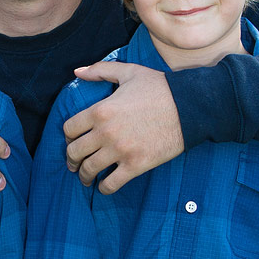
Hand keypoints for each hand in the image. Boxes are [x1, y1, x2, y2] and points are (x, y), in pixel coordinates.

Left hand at [63, 62, 183, 192]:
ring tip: (86, 178)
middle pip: (74, 152)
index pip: (69, 129)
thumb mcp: (129, 71)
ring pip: (89, 170)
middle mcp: (106, 132)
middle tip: (74, 164)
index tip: (72, 141)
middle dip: (71, 159)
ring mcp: (120, 150)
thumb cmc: (160, 87)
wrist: (190, 106)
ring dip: (84, 176)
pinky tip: (104, 186)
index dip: (68, 137)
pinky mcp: (136, 165)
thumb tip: (77, 71)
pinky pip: (111, 184)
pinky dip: (104, 188)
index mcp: (100, 110)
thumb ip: (100, 70)